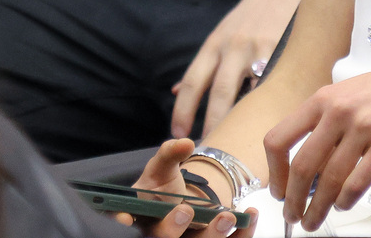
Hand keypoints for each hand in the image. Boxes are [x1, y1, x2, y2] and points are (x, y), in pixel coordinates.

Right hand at [123, 138, 255, 236]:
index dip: (120, 221)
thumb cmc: (164, 187)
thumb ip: (171, 153)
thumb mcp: (164, 166)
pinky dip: (240, 235)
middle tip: (186, 210)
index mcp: (140, 216)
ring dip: (213, 235)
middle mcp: (159, 234)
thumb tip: (184, 143)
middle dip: (171, 229)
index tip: (126, 217)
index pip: (123, 221)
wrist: (183, 201)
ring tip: (227, 216)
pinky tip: (250, 216)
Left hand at [171, 0, 312, 137]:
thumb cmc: (250, 16)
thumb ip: (203, 65)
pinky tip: (269, 123)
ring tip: (238, 145)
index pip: (194, 82)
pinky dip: (268, 106)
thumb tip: (177, 91)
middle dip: (213, 123)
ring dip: (240, 120)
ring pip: (247, 92)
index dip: (184, 110)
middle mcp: (233, 47)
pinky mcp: (284, 51)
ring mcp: (260, 49)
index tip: (179, 134)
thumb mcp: (221, 34)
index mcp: (215, 44)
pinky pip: (273, 85)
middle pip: (220, 93)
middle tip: (211, 149)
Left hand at [264, 54, 370, 231]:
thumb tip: (308, 161)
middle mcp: (339, 111)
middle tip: (293, 215)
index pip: (278, 138)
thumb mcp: (353, 92)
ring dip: (318, 208)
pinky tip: (344, 205)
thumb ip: (328, 119)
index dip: (274, 172)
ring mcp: (363, 128)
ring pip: (328, 180)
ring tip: (314, 220)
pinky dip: (346, 200)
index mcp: (324, 97)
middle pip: (301, 167)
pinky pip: (357, 182)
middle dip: (293, 199)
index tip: (278, 189)